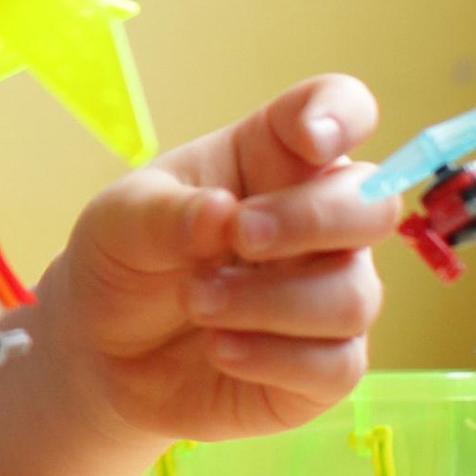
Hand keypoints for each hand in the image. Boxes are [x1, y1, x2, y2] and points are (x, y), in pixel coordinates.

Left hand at [40, 74, 389, 449]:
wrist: (101, 353)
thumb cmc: (124, 262)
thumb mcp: (119, 224)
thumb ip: (168, 214)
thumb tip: (222, 213)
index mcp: (272, 159)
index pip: (339, 110)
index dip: (342, 115)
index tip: (312, 139)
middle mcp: (316, 221)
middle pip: (374, 206)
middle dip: (310, 221)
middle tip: (240, 237)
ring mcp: (327, 293)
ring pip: (355, 295)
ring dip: (269, 302)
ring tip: (196, 302)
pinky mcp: (324, 365)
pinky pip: (338, 365)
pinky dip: (274, 358)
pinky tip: (220, 349)